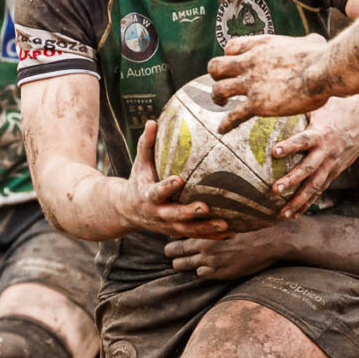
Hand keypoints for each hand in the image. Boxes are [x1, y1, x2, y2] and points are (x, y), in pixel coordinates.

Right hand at [118, 120, 230, 239]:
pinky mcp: (177, 232)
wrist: (127, 211)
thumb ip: (146, 144)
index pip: (157, 192)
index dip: (167, 187)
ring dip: (206, 228)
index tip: (179, 180)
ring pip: (188, 230)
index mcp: (148, 196)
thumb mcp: (139, 164)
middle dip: (190, 213)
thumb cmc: (139, 180)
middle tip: (206, 207)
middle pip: (174, 216)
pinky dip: (212, 236)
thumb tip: (152, 121)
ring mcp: (167, 226)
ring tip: (226, 225)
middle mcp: (158, 214)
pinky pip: (196, 236)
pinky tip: (231, 234)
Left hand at [165, 225, 289, 281]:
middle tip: (177, 251)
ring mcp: (211, 261)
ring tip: (191, 259)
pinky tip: (210, 265)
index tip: (177, 236)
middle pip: (173, 253)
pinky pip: (201, 275)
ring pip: (182, 266)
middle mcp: (204, 246)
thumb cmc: (253, 224)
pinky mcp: (221, 273)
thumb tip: (201, 213)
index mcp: (205, 229)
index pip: (176, 234)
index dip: (174, 235)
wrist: (271, 241)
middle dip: (173, 252)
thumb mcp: (230, 215)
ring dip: (186, 263)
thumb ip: (212, 218)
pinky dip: (202, 271)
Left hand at [207, 32, 329, 124]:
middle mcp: (250, 62)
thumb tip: (314, 41)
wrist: (322, 72)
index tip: (234, 64)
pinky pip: (233, 115)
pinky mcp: (257, 104)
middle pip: (216, 66)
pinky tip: (222, 130)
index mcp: (261, 45)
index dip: (229, 56)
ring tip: (221, 103)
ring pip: (219, 90)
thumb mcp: (310, 42)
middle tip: (222, 83)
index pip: (231, 46)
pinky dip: (226, 124)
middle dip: (216, 75)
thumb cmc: (321, 57)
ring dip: (217, 97)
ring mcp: (251, 84)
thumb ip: (304, 42)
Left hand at [262, 98, 358, 217]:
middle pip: (308, 170)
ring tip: (282, 214)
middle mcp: (326, 152)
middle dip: (291, 181)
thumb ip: (301, 107)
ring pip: (314, 186)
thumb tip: (276, 101)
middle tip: (274, 190)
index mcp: (321, 134)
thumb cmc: (338, 109)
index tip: (274, 152)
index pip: (302, 140)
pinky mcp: (334, 172)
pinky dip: (307, 204)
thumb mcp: (321, 104)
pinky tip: (294, 215)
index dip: (289, 146)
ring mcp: (331, 165)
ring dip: (298, 201)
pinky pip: (319, 191)